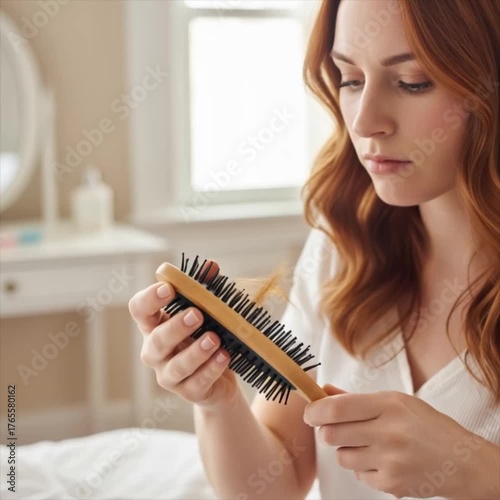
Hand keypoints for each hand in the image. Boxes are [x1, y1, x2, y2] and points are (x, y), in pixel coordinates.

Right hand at [128, 267, 239, 409]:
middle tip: (197, 314)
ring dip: (195, 352)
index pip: (139, 310)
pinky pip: (197, 383)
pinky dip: (211, 369)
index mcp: (155, 325)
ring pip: (176, 366)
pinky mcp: (189, 392)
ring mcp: (169, 375)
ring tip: (214, 339)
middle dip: (176, 327)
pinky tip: (224, 356)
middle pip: (156, 341)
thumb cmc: (206, 333)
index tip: (169, 288)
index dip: (150, 299)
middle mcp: (156, 351)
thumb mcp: (207, 310)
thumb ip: (205, 287)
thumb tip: (211, 266)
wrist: (221, 374)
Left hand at [304, 385, 485, 498]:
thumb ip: (354, 398)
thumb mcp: (394, 401)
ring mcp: (390, 461)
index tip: (310, 412)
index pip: (337, 408)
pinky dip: (364, 467)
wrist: (461, 461)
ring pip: (342, 456)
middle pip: (332, 434)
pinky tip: (383, 460)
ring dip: (347, 449)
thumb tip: (323, 391)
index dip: (315, 411)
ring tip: (369, 444)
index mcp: (388, 405)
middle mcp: (388, 432)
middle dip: (329, 430)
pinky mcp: (391, 484)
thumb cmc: (426, 425)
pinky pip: (358, 474)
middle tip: (340, 428)